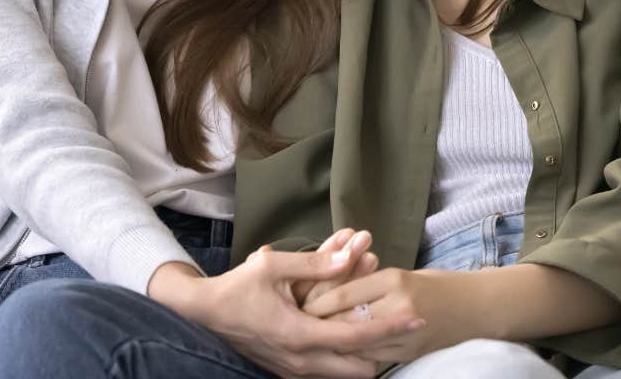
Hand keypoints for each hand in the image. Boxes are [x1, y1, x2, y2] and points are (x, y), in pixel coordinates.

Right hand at [147, 242, 422, 377]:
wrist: (203, 313)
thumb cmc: (238, 286)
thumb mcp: (273, 265)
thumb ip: (316, 263)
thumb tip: (352, 253)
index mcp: (300, 335)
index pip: (358, 339)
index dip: (390, 329)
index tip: (417, 319)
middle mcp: (301, 362)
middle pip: (360, 369)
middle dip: (382, 349)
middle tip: (399, 325)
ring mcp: (294, 371)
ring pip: (345, 374)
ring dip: (364, 354)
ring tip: (379, 327)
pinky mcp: (289, 372)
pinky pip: (328, 372)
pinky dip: (344, 357)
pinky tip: (350, 334)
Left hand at [302, 267, 493, 363]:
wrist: (475, 308)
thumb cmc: (435, 285)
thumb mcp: (399, 274)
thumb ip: (366, 282)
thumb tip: (328, 289)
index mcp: (394, 280)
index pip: (343, 294)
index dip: (316, 300)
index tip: (296, 302)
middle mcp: (398, 307)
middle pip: (344, 319)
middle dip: (318, 323)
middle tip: (296, 322)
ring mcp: (404, 334)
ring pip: (353, 342)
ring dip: (331, 341)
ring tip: (309, 339)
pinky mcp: (407, 353)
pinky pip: (369, 357)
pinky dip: (350, 354)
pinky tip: (335, 353)